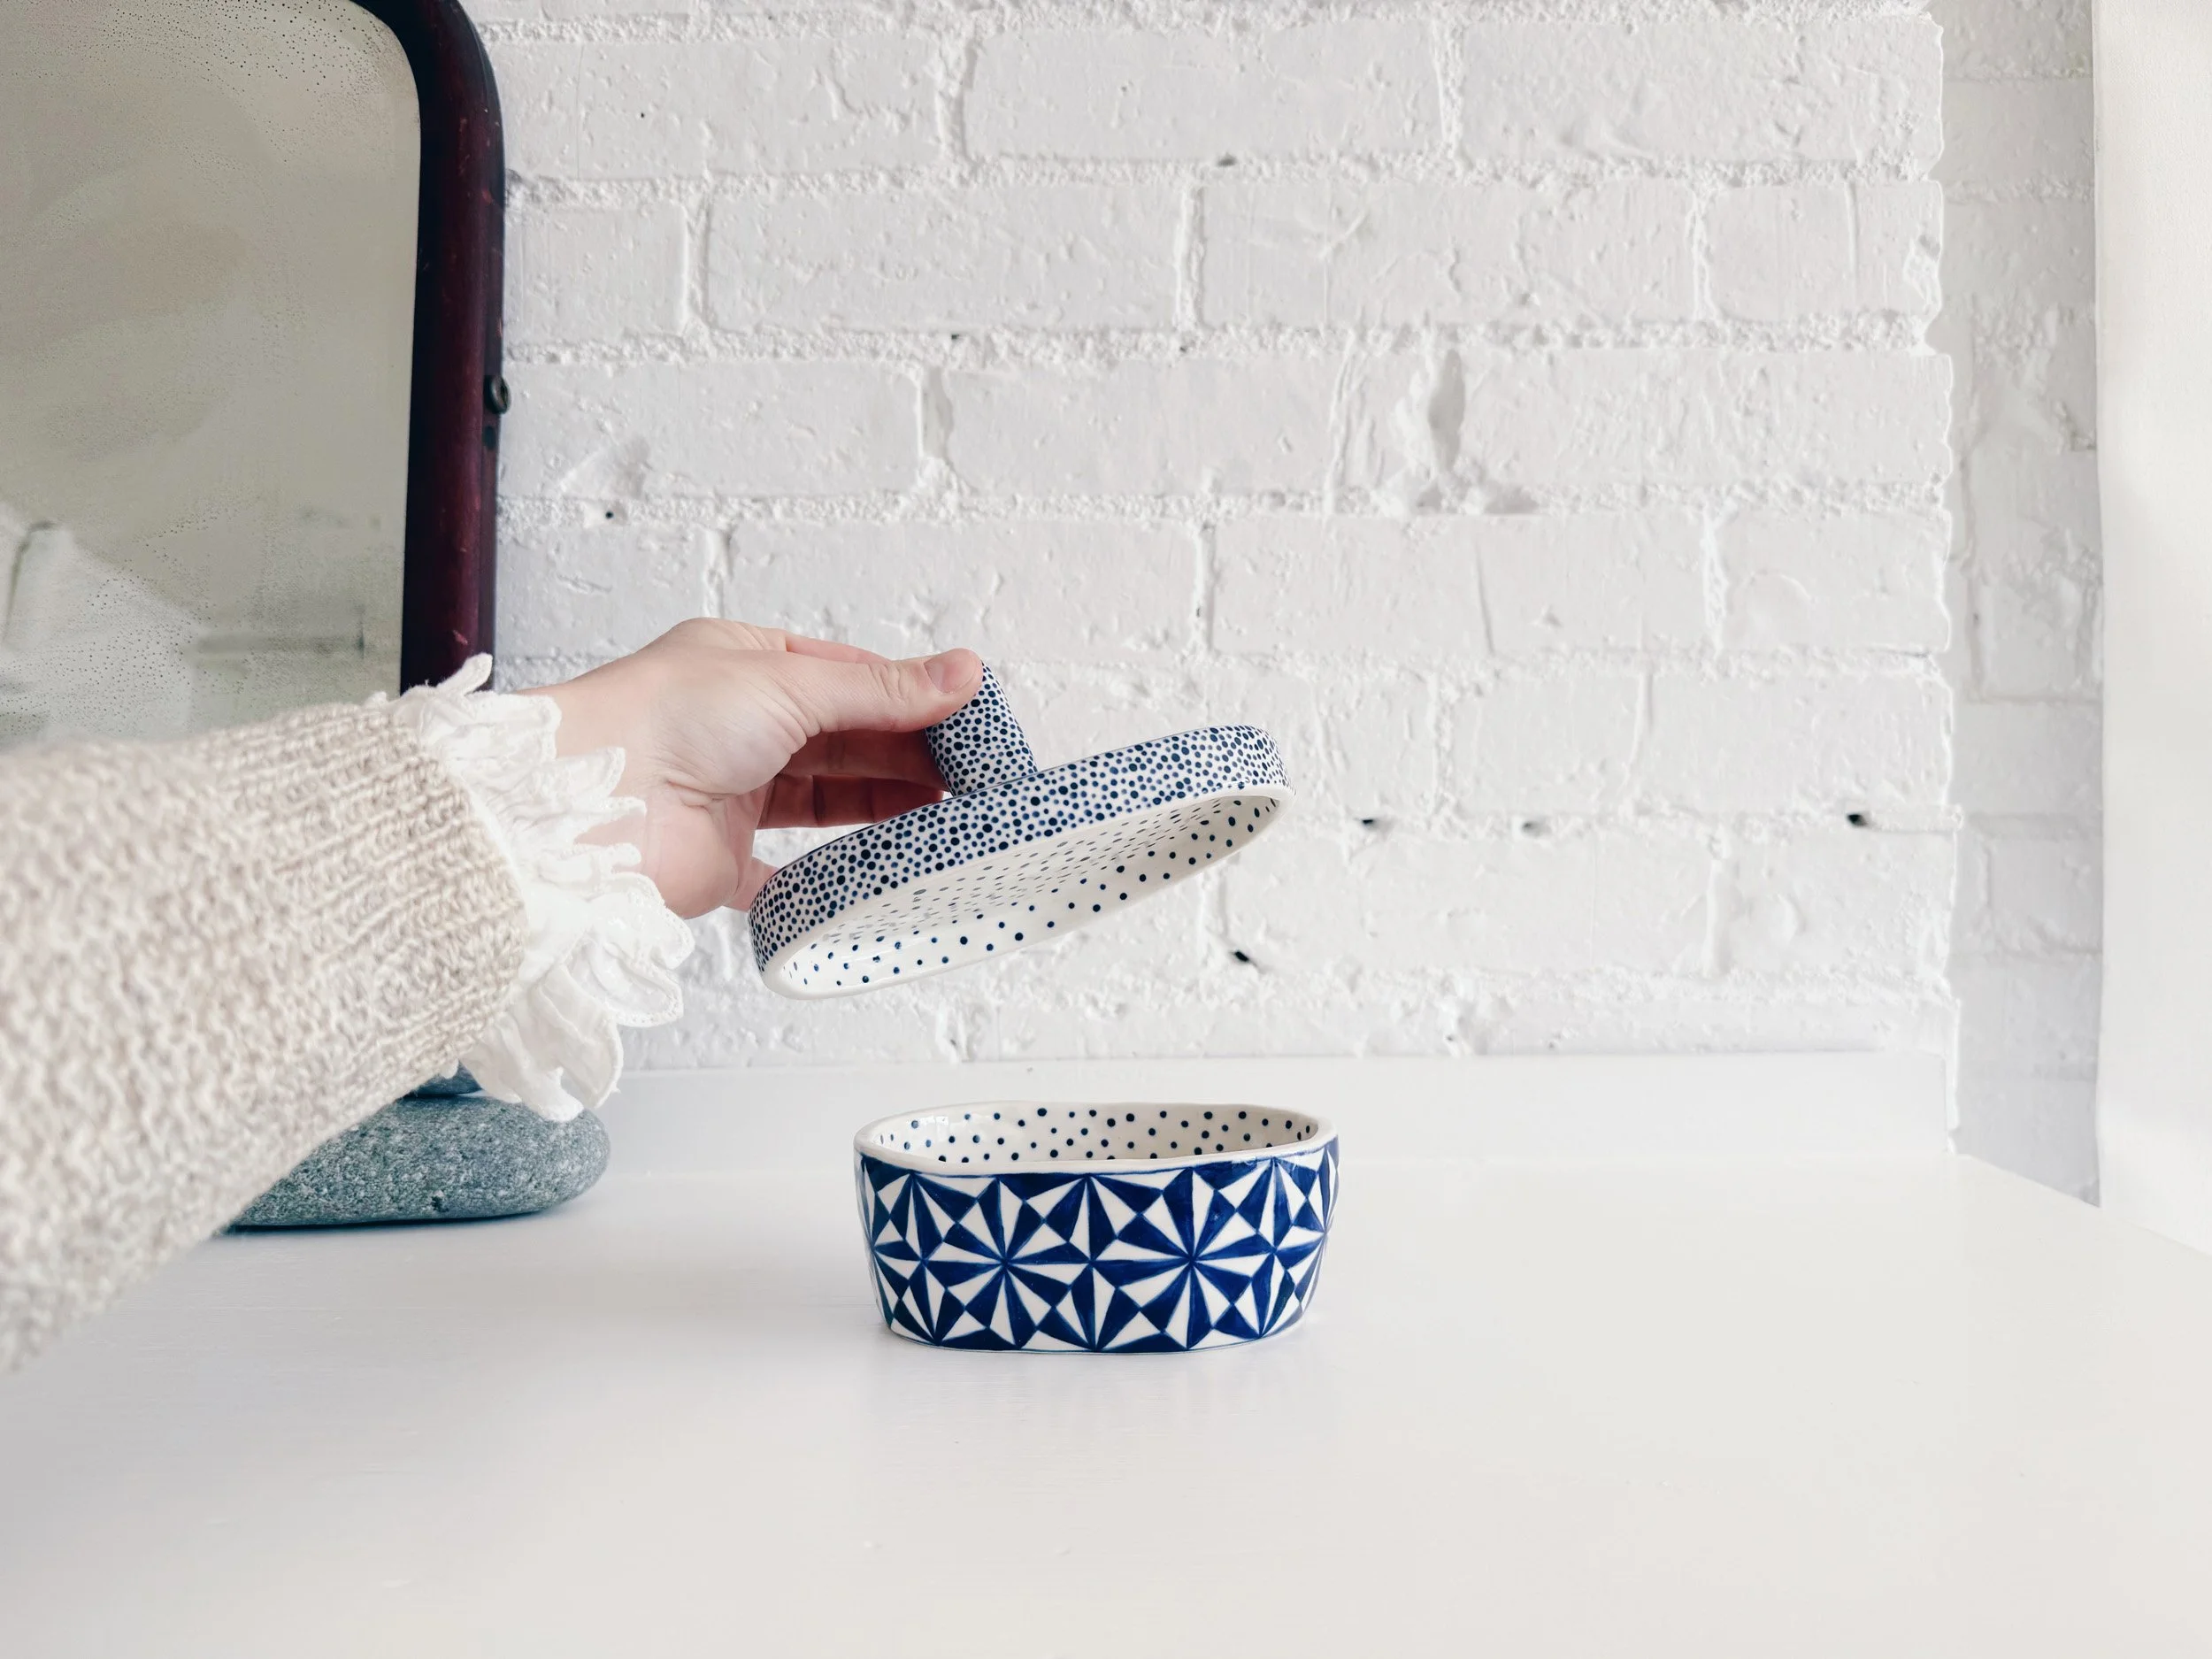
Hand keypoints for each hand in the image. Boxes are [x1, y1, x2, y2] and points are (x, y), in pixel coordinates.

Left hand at [526, 621, 981, 917]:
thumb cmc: (663, 719)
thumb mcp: (791, 683)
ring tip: (947, 813)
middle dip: (905, 753)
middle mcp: (736, 726)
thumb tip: (961, 672)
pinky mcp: (723, 860)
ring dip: (884, 804)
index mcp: (743, 664)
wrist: (587, 810)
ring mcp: (730, 793)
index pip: (845, 675)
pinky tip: (881, 864)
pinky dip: (832, 872)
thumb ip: (880, 690)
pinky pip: (790, 873)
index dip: (906, 696)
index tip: (964, 717)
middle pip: (842, 739)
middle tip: (969, 772)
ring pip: (825, 798)